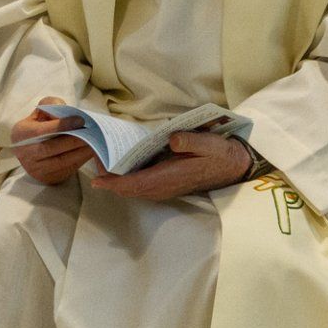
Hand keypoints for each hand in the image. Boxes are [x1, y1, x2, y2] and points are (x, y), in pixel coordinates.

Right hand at [10, 97, 94, 184]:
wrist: (32, 148)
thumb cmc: (40, 125)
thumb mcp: (41, 111)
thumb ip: (51, 105)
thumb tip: (67, 112)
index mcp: (20, 134)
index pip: (41, 131)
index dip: (62, 125)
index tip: (80, 120)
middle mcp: (25, 154)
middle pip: (51, 148)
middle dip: (74, 140)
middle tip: (93, 132)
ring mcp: (36, 169)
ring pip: (61, 161)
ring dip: (81, 151)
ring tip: (96, 141)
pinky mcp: (48, 177)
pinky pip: (66, 169)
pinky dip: (81, 160)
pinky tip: (91, 151)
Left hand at [94, 131, 252, 200]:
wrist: (233, 167)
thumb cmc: (220, 154)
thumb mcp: (209, 143)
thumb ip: (191, 141)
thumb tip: (172, 138)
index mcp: (171, 177)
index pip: (137, 184)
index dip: (115, 183)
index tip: (97, 179)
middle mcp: (164, 187)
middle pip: (130, 189)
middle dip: (110, 179)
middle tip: (95, 160)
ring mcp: (165, 188)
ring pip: (134, 189)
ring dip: (117, 180)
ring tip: (103, 162)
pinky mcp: (166, 185)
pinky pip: (141, 186)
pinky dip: (127, 179)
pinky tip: (122, 165)